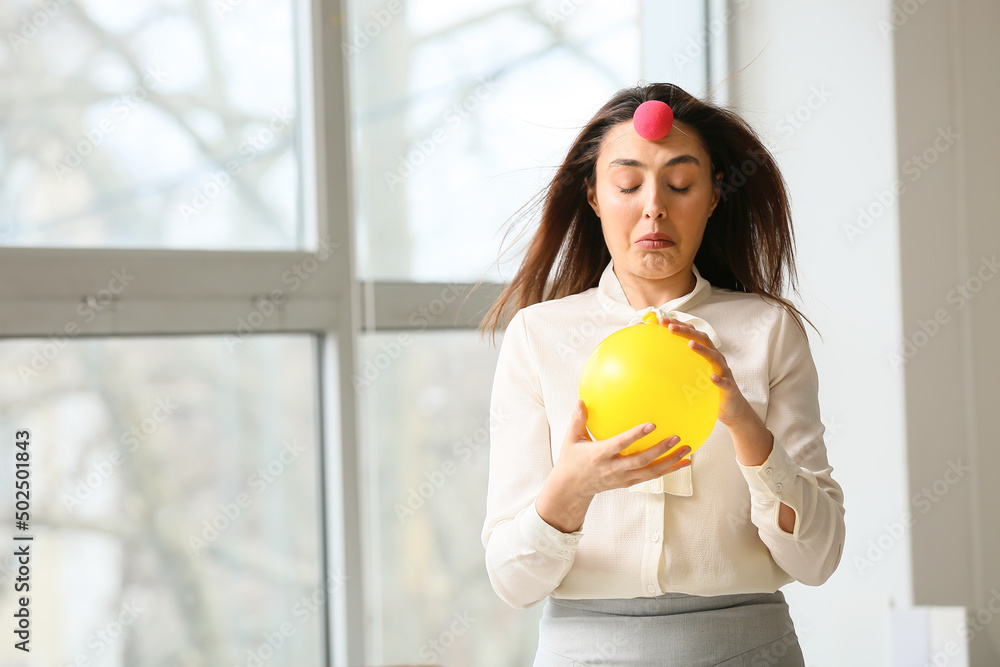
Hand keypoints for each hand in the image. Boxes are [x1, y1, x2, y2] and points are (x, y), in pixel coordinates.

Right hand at [536, 399, 690, 532]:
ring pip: (651, 472)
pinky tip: (683, 462)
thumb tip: (581, 400)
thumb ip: (578, 420)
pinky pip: (651, 477)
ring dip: (671, 462)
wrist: (572, 489)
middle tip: (677, 438)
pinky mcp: (629, 483)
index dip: (636, 436)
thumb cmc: (572, 460)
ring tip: (688, 450)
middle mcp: (614, 469)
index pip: (620, 445)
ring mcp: (623, 478)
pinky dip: (669, 470)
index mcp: (599, 455)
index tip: (652, 425)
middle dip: (661, 451)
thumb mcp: (571, 440)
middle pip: (641, 461)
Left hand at [660, 316, 752, 426]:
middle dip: (686, 331)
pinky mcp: (729, 387)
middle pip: (702, 339)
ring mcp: (723, 371)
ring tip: (690, 344)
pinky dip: (718, 379)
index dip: (679, 325)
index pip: (692, 333)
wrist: (731, 407)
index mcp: (706, 352)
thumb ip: (680, 364)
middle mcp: (715, 358)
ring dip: (702, 350)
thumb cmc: (708, 388)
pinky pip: (724, 382)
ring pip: (714, 357)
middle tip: (670, 327)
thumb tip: (655, 360)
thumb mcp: (692, 374)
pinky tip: (712, 378)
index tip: (661, 320)